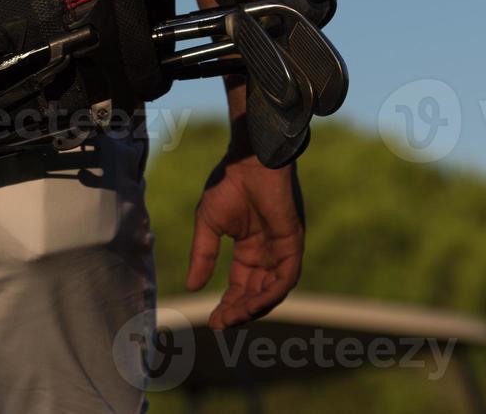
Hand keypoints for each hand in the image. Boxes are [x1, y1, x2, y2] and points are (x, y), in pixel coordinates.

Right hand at [186, 143, 304, 329]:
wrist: (248, 160)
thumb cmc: (227, 184)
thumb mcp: (208, 225)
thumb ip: (202, 256)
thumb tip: (192, 287)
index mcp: (248, 248)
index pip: (240, 285)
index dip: (228, 304)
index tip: (213, 320)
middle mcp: (267, 253)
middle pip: (256, 293)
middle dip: (239, 311)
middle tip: (221, 323)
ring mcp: (281, 249)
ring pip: (272, 290)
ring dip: (254, 307)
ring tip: (234, 317)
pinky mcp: (293, 243)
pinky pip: (286, 277)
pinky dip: (271, 294)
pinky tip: (252, 304)